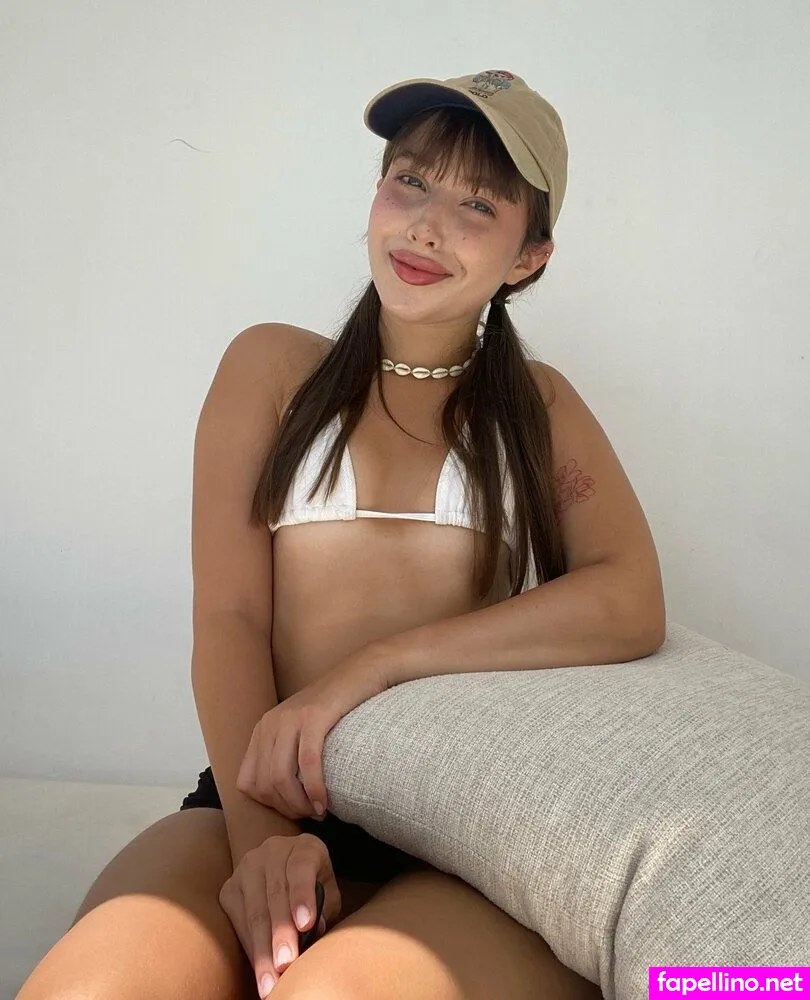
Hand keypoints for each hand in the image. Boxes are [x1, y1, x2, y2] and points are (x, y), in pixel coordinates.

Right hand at [219, 832, 339, 996]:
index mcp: (304, 848)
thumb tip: (310, 932)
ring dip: (262, 949)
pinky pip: (238, 921)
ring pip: (254, 911)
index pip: (301, 868)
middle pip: (275, 894)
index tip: (306, 925)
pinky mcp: (230, 888)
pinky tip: (259, 968)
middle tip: (286, 966)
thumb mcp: (328, 892)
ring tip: (270, 979)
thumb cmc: (314, 885)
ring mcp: (247, 868)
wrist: (286, 868)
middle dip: (280, 934)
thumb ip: (323, 908)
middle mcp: (272, 851)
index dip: (302, 896)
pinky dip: (250, 948)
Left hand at [236, 650, 388, 821]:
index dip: (269, 805)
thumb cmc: (336, 707)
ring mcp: (290, 718)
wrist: (362, 672)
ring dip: (299, 804)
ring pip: (281, 777)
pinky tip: (324, 802)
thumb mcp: (301, 730)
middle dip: (287, 809)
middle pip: (264, 784)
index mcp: (262, 729)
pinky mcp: (314, 717)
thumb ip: (287, 755)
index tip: (294, 810)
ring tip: (318, 812)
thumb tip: (283, 798)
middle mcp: (270, 723)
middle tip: (310, 815)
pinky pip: (307, 763)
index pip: (247, 782)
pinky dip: (314, 789)